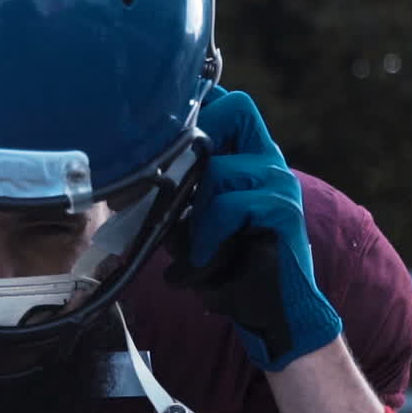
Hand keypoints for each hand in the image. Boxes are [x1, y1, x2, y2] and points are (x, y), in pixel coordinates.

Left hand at [165, 89, 340, 370]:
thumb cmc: (228, 267)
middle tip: (177, 184)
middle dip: (197, 140)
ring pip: (217, 167)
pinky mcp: (284, 208)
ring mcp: (279, 181)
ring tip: (194, 244)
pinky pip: (228, 204)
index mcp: (248, 156)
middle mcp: (268, 159)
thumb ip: (174, 193)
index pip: (228, 102)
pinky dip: (208, 233)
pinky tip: (206, 259)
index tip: (163, 117)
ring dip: (195, 208)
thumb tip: (127, 175)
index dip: (199, 99)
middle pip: (236, 107)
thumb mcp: (191, 223)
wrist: (271, 313)